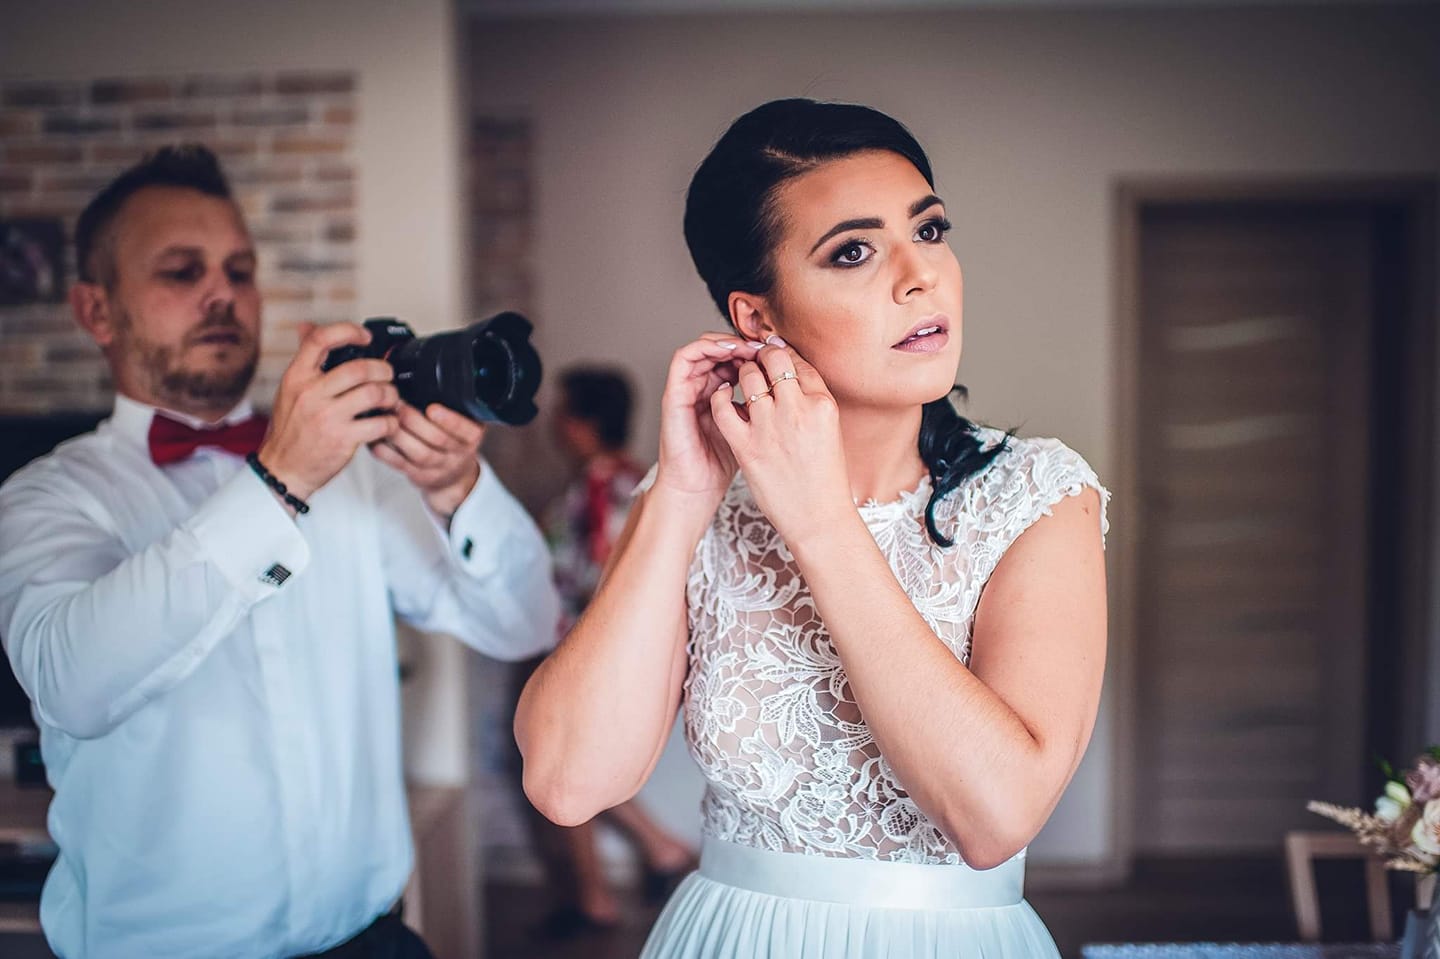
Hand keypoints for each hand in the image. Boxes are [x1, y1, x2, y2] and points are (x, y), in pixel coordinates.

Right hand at [258, 322, 398, 503]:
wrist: (283, 469)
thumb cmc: (290, 429)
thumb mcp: (290, 390)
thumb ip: (305, 361)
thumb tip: (306, 326)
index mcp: (296, 377)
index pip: (320, 339)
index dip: (348, 331)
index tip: (366, 337)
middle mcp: (310, 393)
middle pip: (359, 368)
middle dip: (383, 369)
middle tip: (388, 375)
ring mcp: (327, 416)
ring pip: (374, 393)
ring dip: (391, 395)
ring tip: (390, 399)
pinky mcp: (343, 438)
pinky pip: (380, 423)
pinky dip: (391, 422)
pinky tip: (387, 423)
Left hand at [369, 402, 485, 518]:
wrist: (453, 474)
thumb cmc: (454, 439)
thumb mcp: (463, 420)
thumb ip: (451, 404)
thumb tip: (421, 379)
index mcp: (472, 434)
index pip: (465, 429)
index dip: (449, 419)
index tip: (432, 408)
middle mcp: (459, 453)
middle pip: (439, 439)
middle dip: (415, 421)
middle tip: (398, 404)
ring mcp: (440, 467)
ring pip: (420, 454)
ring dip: (400, 435)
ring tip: (385, 418)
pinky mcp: (420, 476)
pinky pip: (402, 465)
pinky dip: (386, 451)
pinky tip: (376, 439)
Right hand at [654, 332, 762, 513]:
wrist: (696, 489)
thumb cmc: (724, 466)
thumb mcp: (752, 432)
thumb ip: (763, 410)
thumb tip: (794, 393)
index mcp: (720, 395)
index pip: (737, 360)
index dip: (756, 352)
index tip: (778, 352)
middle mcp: (702, 388)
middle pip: (721, 349)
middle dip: (743, 343)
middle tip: (764, 344)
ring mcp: (686, 389)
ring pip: (703, 346)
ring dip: (725, 341)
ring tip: (747, 345)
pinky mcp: (673, 393)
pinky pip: (684, 358)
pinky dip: (705, 349)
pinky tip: (727, 351)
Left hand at [709, 340, 853, 542]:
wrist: (818, 518)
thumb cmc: (825, 478)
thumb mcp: (830, 431)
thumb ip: (812, 401)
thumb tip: (791, 376)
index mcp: (823, 404)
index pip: (799, 363)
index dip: (783, 354)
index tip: (775, 356)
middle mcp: (797, 410)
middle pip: (773, 361)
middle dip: (762, 357)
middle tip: (756, 363)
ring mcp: (770, 427)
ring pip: (748, 377)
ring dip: (743, 374)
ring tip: (742, 380)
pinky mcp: (747, 446)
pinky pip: (723, 407)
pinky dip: (720, 397)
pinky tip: (723, 398)